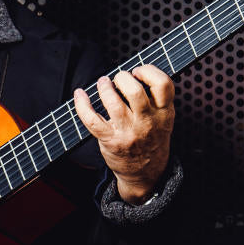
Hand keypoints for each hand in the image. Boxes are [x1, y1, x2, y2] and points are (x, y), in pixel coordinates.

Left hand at [72, 65, 174, 203]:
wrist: (145, 173)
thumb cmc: (151, 140)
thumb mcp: (164, 119)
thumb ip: (156, 99)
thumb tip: (134, 72)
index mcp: (164, 113)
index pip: (163, 85)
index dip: (149, 71)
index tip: (138, 71)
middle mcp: (147, 122)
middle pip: (135, 91)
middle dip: (122, 78)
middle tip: (118, 78)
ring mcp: (128, 132)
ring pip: (113, 103)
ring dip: (104, 87)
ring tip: (103, 83)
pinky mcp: (110, 140)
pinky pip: (92, 119)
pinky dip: (82, 104)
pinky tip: (80, 94)